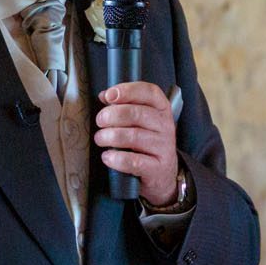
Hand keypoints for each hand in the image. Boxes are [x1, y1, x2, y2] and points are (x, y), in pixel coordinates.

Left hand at [95, 82, 177, 204]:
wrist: (163, 174)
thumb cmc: (146, 142)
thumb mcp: (141, 121)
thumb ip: (124, 105)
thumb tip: (104, 95)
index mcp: (161, 109)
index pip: (149, 92)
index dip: (128, 90)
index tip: (109, 96)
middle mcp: (165, 126)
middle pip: (137, 113)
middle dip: (112, 115)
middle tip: (100, 121)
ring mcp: (163, 147)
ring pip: (133, 136)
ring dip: (110, 136)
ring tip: (100, 139)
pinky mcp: (157, 168)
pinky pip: (133, 161)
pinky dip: (116, 159)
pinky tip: (107, 157)